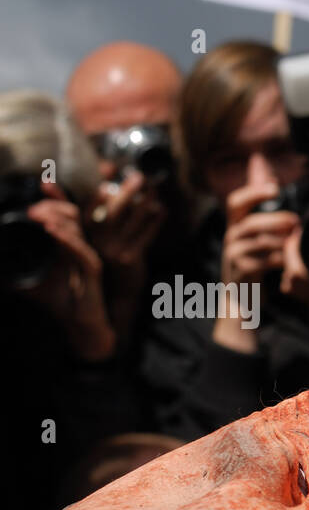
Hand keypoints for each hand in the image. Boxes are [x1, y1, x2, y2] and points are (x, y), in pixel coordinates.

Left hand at [24, 181, 113, 360]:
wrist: (79, 325)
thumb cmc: (60, 303)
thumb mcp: (31, 279)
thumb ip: (15, 269)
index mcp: (67, 246)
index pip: (65, 215)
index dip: (56, 198)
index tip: (43, 183)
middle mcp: (80, 248)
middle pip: (72, 216)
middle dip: (52, 207)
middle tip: (32, 210)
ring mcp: (87, 257)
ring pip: (76, 229)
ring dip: (57, 219)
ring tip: (38, 216)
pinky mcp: (93, 270)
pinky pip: (81, 250)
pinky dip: (67, 239)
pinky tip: (53, 230)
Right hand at [85, 170, 165, 272]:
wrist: (117, 290)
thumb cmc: (110, 255)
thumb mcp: (99, 235)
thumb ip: (100, 210)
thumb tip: (108, 187)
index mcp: (84, 231)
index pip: (89, 203)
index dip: (101, 185)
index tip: (109, 168)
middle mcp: (96, 240)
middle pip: (112, 210)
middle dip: (126, 191)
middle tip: (139, 176)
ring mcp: (113, 249)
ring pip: (131, 221)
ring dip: (145, 203)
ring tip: (155, 189)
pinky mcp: (130, 258)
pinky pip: (145, 235)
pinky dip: (155, 221)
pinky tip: (163, 210)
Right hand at [219, 180, 297, 286]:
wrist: (240, 297)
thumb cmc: (254, 263)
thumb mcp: (254, 238)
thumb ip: (264, 214)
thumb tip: (272, 178)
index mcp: (234, 226)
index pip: (236, 202)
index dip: (254, 192)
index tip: (276, 188)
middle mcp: (231, 238)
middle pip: (253, 223)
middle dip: (277, 220)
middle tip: (296, 220)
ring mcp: (233, 255)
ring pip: (261, 243)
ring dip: (282, 241)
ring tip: (296, 242)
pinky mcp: (241, 272)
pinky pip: (265, 262)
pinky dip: (280, 260)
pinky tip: (291, 261)